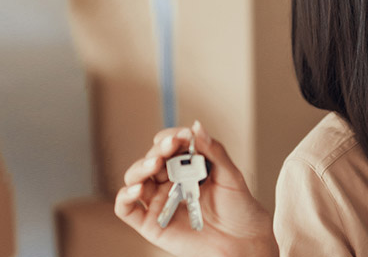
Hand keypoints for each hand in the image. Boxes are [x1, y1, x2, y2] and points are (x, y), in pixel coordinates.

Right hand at [115, 121, 278, 256]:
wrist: (242, 240)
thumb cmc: (238, 208)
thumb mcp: (230, 175)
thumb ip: (213, 151)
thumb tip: (197, 127)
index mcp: (186, 167)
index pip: (169, 146)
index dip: (172, 138)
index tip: (183, 136)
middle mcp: (169, 182)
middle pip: (151, 160)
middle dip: (158, 151)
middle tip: (171, 146)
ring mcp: (158, 201)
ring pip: (135, 179)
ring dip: (140, 168)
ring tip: (156, 164)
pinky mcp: (150, 223)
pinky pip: (126, 208)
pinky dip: (125, 196)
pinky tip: (138, 189)